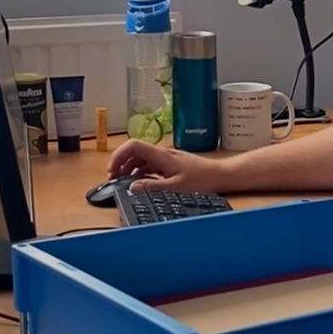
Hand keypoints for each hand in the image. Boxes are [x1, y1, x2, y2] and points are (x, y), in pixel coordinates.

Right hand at [106, 140, 228, 192]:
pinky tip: (139, 182)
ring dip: (129, 168)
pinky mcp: (169, 164)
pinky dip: (140, 172)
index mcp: (161, 156)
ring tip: (123, 182)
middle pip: (133, 152)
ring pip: (140, 159)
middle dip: (120, 163)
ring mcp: (165, 159)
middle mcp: (162, 154)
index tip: (112, 170)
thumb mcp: (175, 187)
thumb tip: (132, 187)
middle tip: (113, 178)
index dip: (118, 156)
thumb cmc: (203, 180)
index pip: (132, 146)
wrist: (220, 175)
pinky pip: (149, 165)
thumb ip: (152, 187)